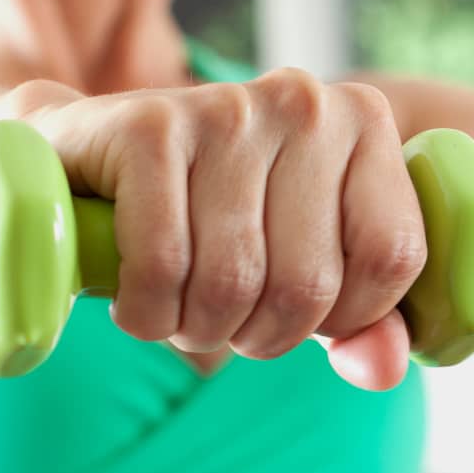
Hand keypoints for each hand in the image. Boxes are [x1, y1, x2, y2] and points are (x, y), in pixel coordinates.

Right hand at [19, 68, 425, 390]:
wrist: (80, 162)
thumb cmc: (211, 222)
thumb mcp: (301, 268)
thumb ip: (362, 324)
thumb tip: (383, 371)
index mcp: (364, 123)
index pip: (393, 256)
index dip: (346, 317)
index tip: (302, 314)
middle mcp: (306, 101)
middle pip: (309, 284)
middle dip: (260, 334)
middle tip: (224, 320)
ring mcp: (227, 107)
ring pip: (234, 282)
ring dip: (197, 328)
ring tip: (180, 308)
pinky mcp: (149, 126)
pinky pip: (164, 265)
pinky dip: (147, 311)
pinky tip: (137, 299)